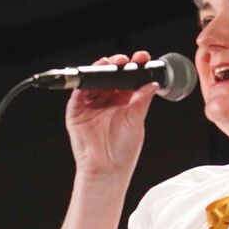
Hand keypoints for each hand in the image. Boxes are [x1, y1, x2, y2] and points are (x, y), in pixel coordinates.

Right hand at [64, 51, 158, 179]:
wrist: (107, 169)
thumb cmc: (123, 150)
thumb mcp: (137, 121)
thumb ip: (142, 100)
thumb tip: (152, 84)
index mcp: (124, 101)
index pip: (128, 78)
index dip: (134, 67)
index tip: (142, 58)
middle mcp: (107, 101)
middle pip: (109, 75)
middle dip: (116, 64)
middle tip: (123, 60)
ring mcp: (91, 105)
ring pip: (93, 82)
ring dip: (99, 70)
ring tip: (106, 64)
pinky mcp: (76, 113)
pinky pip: (77, 95)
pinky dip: (82, 86)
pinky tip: (90, 80)